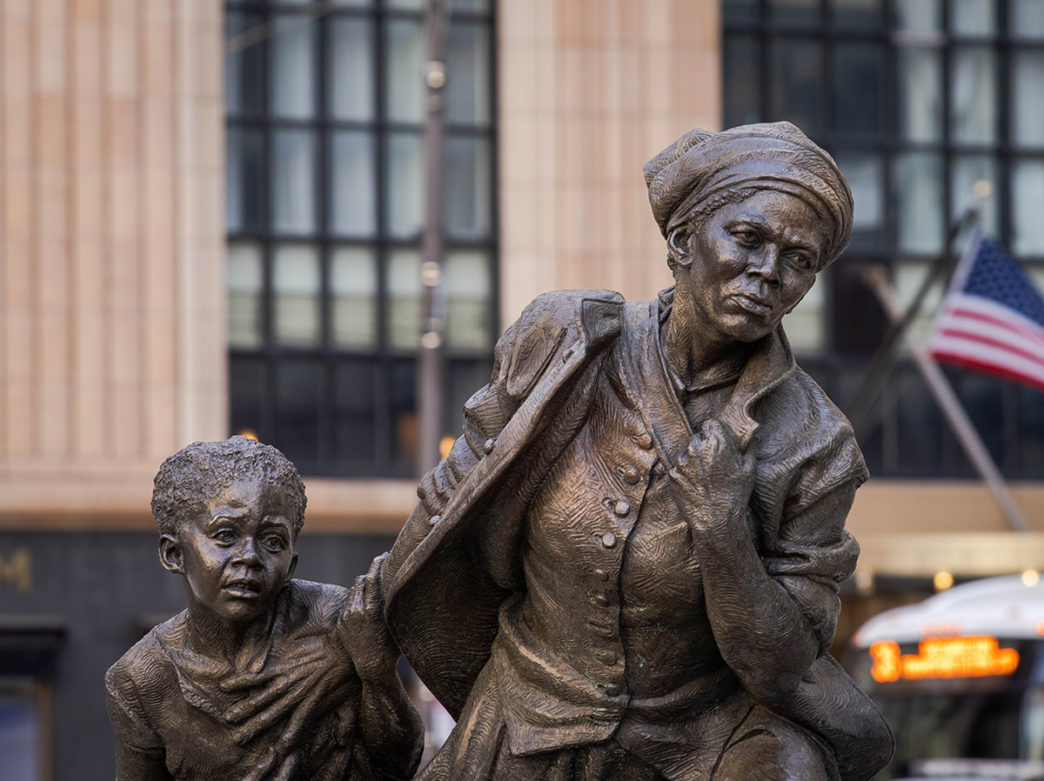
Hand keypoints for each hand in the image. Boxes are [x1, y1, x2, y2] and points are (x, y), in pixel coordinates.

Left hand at [342, 553, 398, 681]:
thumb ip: (392, 601)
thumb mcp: (395, 620)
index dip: (378, 563)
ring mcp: (348, 617)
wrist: (373, 666)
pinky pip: (349, 603)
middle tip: (379, 565)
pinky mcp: (342, 623)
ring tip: (373, 585)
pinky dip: (357, 599)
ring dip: (363, 586)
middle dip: (371, 572)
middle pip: (362, 580)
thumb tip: (397, 581)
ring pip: (354, 590)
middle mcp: (358, 610)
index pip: (373, 577)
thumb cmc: (392, 646)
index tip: (384, 555)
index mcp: (373, 608)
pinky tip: (365, 602)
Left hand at [669, 418, 755, 531]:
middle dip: (704, 447)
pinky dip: (685, 474)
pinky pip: (678, 468)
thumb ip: (749, 447)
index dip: (715, 432)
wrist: (717, 520)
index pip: (710, 423)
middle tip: (713, 464)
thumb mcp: (750, 469)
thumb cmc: (736, 494)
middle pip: (698, 438)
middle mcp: (696, 448)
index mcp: (717, 442)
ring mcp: (682, 461)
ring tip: (706, 479)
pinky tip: (696, 486)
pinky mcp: (673, 474)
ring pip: (687, 453)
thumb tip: (751, 435)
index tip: (718, 442)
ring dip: (694, 461)